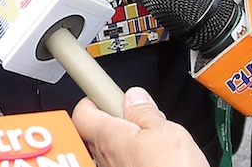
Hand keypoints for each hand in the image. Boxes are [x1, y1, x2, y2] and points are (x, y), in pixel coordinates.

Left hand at [72, 89, 207, 166]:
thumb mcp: (168, 133)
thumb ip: (147, 113)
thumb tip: (136, 97)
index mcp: (109, 137)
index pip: (83, 111)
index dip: (94, 98)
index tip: (105, 93)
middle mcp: (102, 159)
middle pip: (95, 133)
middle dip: (113, 123)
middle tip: (135, 120)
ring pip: (107, 153)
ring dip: (123, 146)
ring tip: (149, 145)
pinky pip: (118, 166)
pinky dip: (130, 162)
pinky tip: (151, 163)